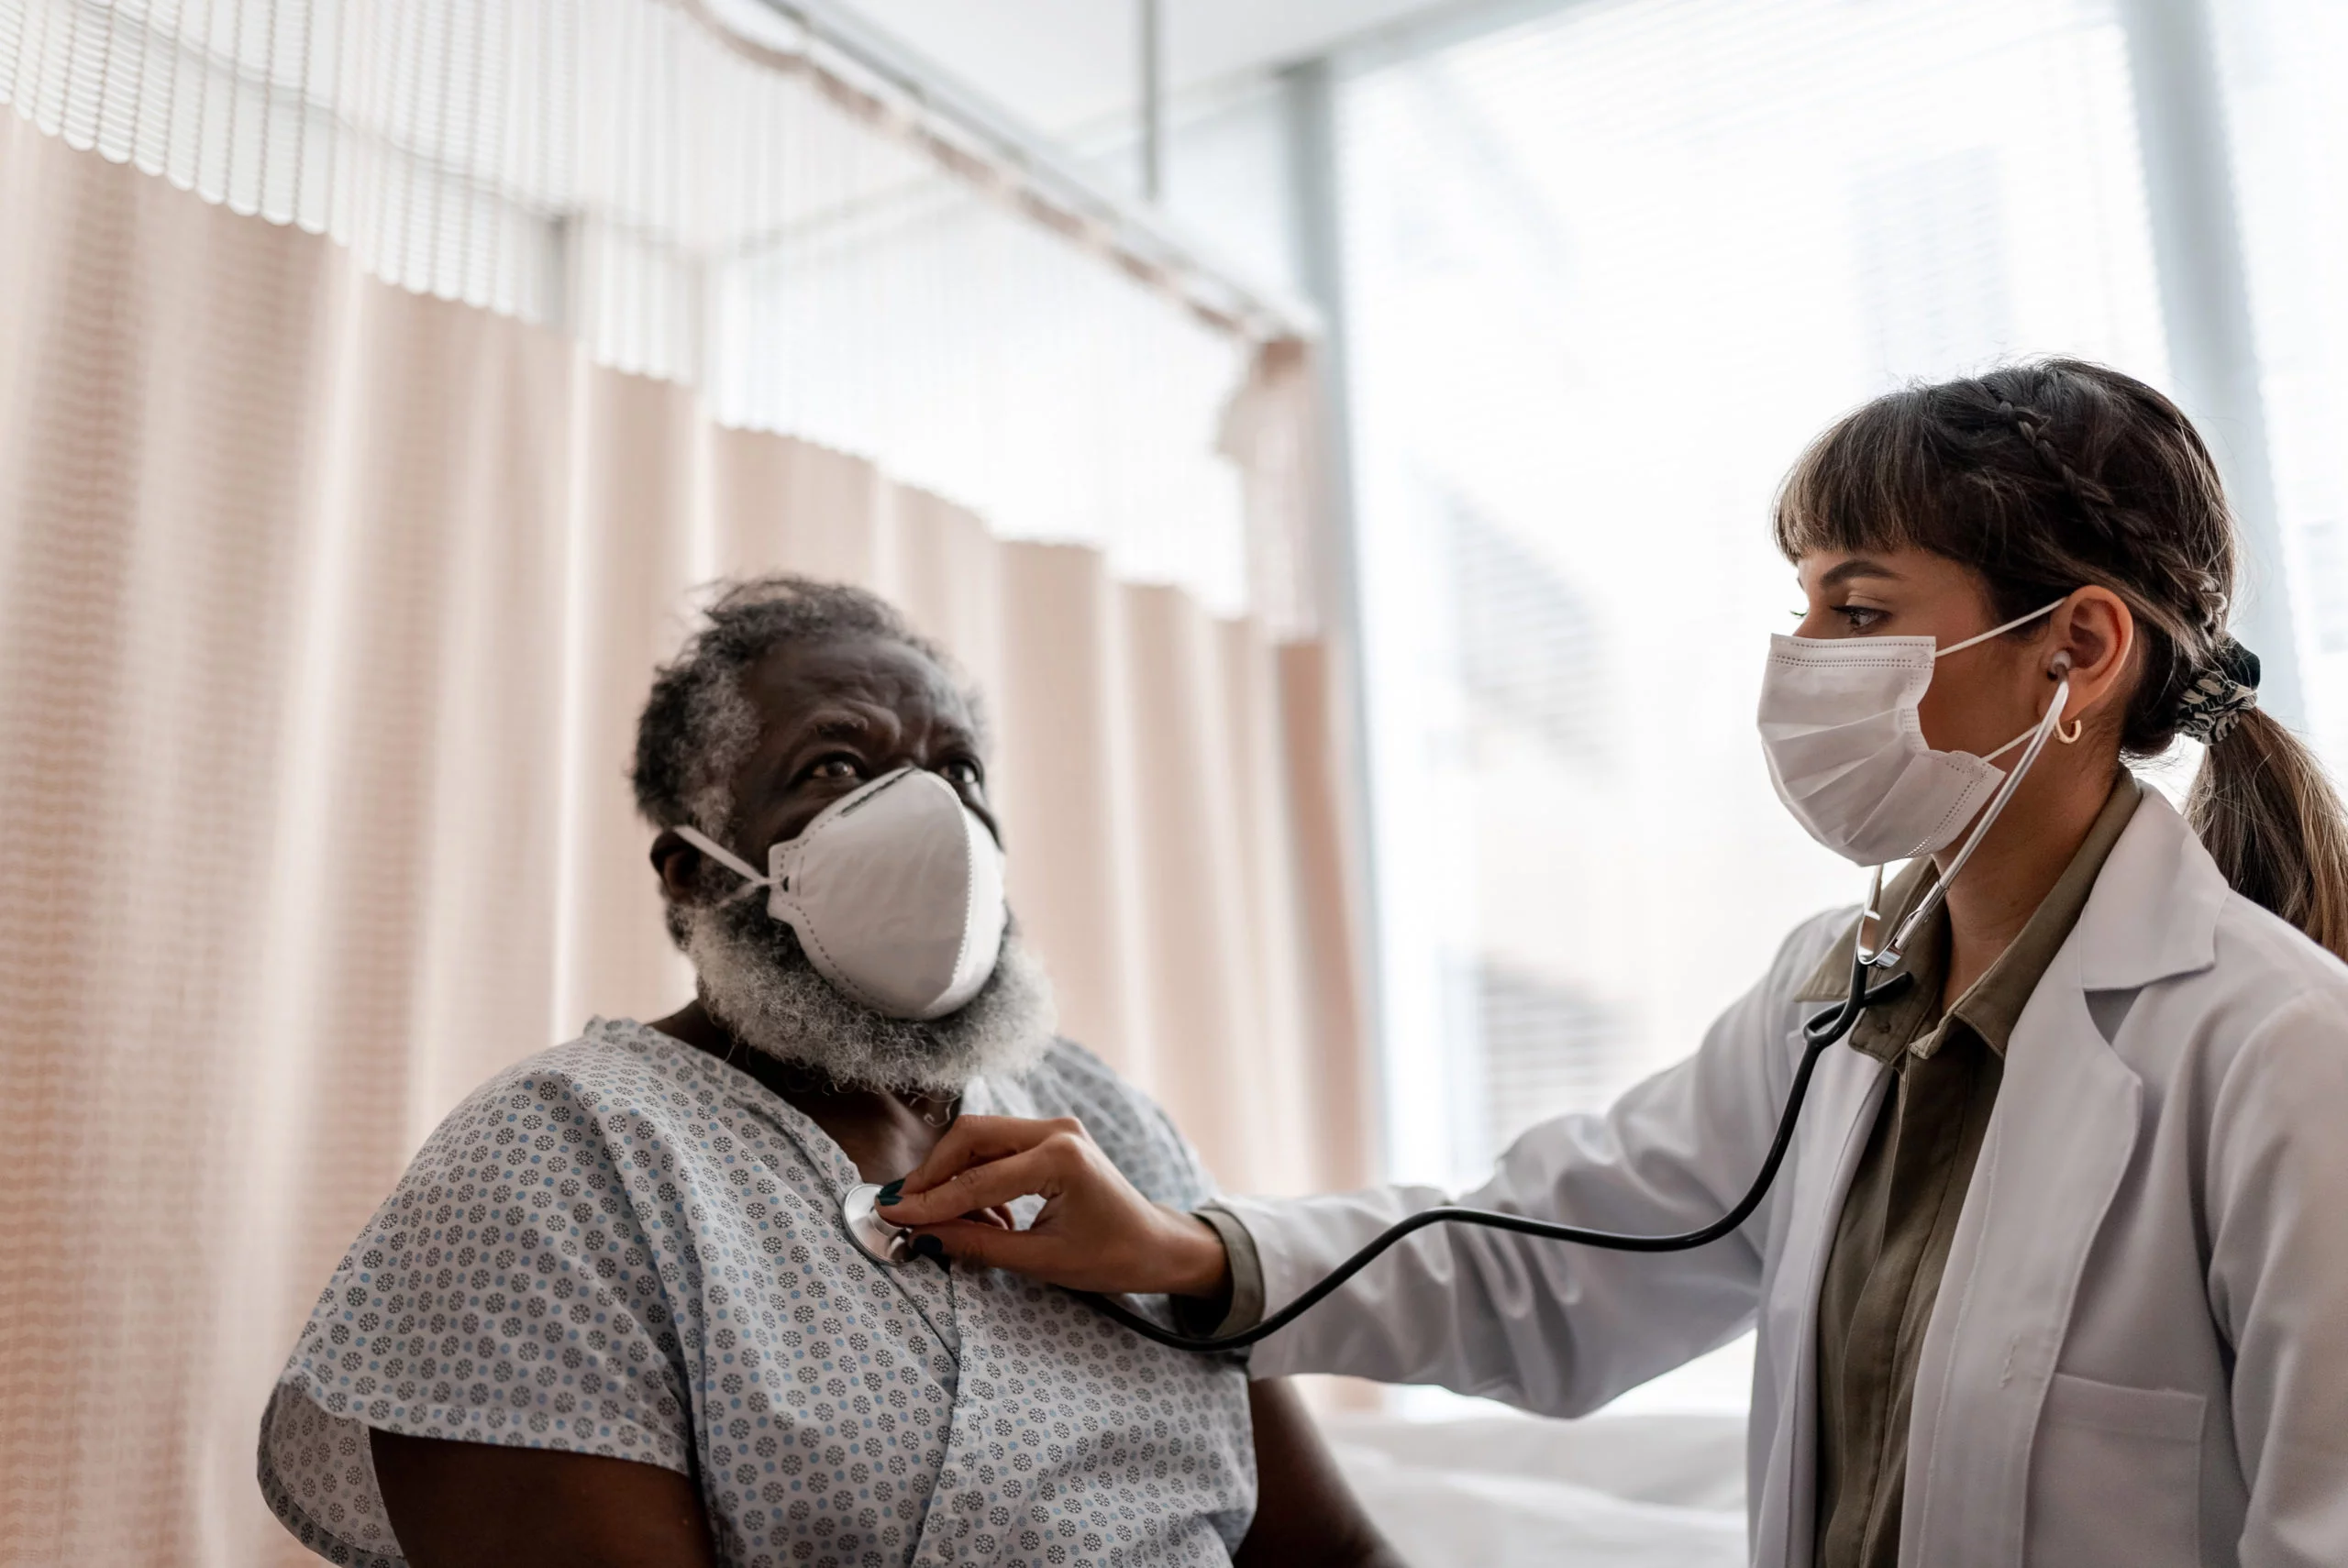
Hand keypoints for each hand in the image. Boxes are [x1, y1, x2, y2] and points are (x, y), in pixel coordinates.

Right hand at [877, 1115, 1231, 1297]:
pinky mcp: (1050, 1137)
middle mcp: (1057, 1130)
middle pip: (971, 1136)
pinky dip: (976, 1177)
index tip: (891, 1215)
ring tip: (944, 1221)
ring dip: (953, 1176)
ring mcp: (1054, 1128)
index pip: (978, 1179)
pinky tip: (982, 1216)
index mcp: (1061, 1158)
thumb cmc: (1112, 1256)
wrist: (1155, 1243)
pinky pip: (997, 1148)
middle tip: (903, 1208)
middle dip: (933, 1173)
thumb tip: (922, 1235)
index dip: (930, 1200)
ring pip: (980, 1139)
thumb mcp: (1043, 1261)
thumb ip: (980, 1245)